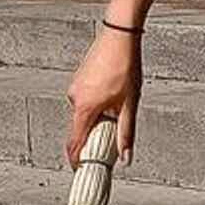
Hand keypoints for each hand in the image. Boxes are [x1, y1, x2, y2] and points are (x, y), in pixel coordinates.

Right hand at [67, 26, 139, 166]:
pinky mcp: (78, 79)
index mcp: (85, 108)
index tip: (79, 169)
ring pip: (83, 113)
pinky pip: (84, 100)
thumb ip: (126, 132)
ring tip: (118, 106)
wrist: (119, 34)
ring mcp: (75, 87)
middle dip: (93, 137)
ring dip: (96, 118)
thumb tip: (125, 156)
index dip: (76, 159)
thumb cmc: (125, 64)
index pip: (75, 142)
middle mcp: (74, 98)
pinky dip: (95, 105)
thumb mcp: (130, 103)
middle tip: (110, 137)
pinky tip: (112, 94)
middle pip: (79, 129)